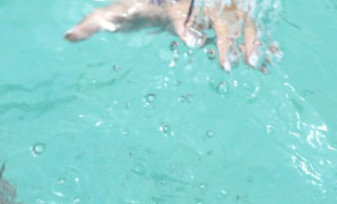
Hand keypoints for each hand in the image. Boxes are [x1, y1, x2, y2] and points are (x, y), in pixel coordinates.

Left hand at [65, 0, 272, 71]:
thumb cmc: (136, 4)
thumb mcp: (114, 13)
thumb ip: (93, 24)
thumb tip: (66, 36)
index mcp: (170, 4)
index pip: (179, 15)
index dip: (185, 28)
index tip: (190, 43)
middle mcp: (196, 3)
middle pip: (216, 18)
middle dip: (225, 40)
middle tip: (228, 65)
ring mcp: (214, 9)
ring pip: (239, 21)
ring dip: (248, 41)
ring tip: (255, 64)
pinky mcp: (226, 16)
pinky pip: (249, 26)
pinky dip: (260, 41)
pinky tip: (270, 62)